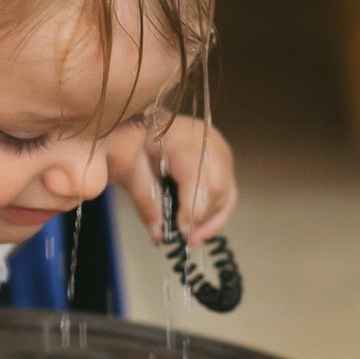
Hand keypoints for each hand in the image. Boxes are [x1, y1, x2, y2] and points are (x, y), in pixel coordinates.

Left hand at [111, 116, 236, 244]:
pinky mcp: (226, 161)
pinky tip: (201, 232)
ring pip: (225, 193)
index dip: (192, 208)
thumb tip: (159, 235)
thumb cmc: (135, 141)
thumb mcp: (131, 168)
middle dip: (201, 217)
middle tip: (184, 239)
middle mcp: (209, 144)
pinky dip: (217, 215)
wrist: (147, 120)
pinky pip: (228, 193)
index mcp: (183, 140)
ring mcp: (222, 152)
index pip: (196, 176)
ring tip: (190, 238)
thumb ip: (145, 200)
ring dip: (209, 219)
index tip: (181, 233)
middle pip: (217, 187)